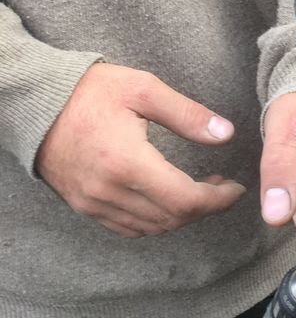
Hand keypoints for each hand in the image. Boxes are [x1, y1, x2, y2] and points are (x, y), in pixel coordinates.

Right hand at [36, 63, 245, 237]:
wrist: (37, 102)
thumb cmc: (91, 91)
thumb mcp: (144, 88)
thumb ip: (187, 114)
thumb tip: (225, 134)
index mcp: (126, 161)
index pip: (184, 200)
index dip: (217, 200)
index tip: (235, 188)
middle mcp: (108, 190)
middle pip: (171, 219)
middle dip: (205, 208)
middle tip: (222, 186)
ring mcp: (93, 202)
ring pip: (151, 228)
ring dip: (181, 216)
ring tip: (200, 190)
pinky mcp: (84, 205)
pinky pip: (128, 228)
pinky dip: (155, 221)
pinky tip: (168, 200)